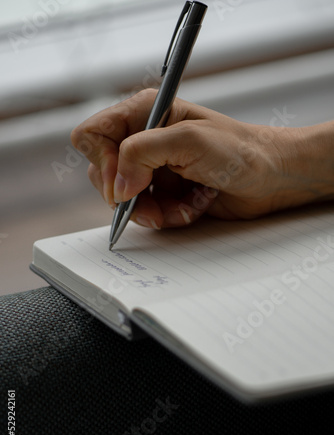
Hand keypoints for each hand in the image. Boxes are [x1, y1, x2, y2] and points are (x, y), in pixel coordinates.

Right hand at [71, 89, 333, 228]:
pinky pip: (145, 211)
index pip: (92, 135)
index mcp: (143, 113)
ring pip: (123, 198)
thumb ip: (142, 153)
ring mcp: (152, 167)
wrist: (270, 177)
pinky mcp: (164, 190)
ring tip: (182, 207)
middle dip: (130, 195)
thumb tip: (116, 185)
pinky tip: (190, 208)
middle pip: (102, 173)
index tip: (126, 183)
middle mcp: (143, 139)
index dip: (101, 162)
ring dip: (152, 209)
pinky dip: (166, 216)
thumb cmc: (239, 151)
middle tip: (154, 200)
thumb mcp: (189, 141)